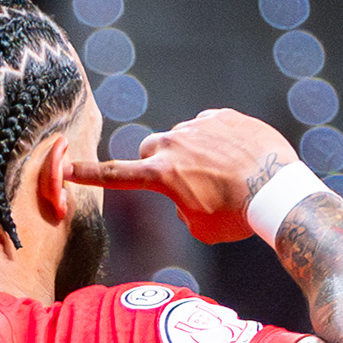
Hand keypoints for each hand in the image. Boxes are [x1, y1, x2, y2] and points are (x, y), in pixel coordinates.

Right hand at [68, 109, 297, 245]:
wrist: (278, 190)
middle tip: (184, 181)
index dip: (87, 174)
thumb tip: (185, 191)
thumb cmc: (238, 217)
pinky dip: (217, 141)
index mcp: (161, 175)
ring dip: (192, 151)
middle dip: (158, 162)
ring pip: (182, 137)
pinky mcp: (223, 115)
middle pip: (150, 148)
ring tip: (223, 174)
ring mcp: (199, 125)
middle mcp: (173, 143)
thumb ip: (181, 207)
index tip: (64, 168)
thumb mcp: (200, 227)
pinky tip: (237, 158)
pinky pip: (210, 126)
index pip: (115, 174)